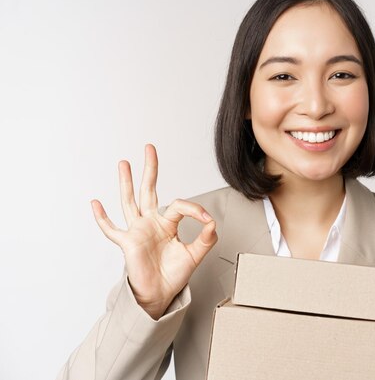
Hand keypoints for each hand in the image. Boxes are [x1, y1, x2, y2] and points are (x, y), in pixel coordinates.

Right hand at [90, 144, 217, 318]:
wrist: (161, 294)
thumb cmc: (174, 274)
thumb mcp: (195, 255)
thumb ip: (206, 238)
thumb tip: (212, 222)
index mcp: (167, 223)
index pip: (179, 205)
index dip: (194, 209)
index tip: (206, 219)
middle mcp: (150, 223)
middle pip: (149, 190)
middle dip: (150, 169)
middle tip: (150, 148)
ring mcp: (137, 231)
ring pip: (130, 202)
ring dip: (126, 182)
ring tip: (124, 163)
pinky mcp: (127, 244)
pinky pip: (112, 230)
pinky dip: (103, 218)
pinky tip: (95, 203)